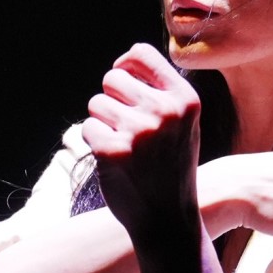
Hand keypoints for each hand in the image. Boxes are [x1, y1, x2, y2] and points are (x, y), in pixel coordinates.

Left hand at [82, 44, 202, 243]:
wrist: (169, 219)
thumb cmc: (171, 167)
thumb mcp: (183, 125)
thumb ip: (161, 92)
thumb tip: (124, 62)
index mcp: (186, 100)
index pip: (141, 53)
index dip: (126, 64)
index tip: (124, 81)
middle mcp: (165, 112)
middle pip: (112, 77)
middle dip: (111, 99)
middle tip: (126, 127)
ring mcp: (139, 131)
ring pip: (96, 103)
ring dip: (103, 123)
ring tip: (125, 147)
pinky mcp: (113, 150)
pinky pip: (87, 128)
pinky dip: (95, 144)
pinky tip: (116, 161)